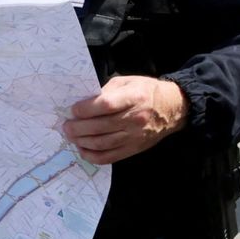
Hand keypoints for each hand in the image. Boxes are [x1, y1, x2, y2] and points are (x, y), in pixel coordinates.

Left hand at [64, 76, 187, 164]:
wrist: (173, 109)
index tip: (73, 110)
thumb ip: (107, 91)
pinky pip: (109, 157)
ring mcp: (135, 136)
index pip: (105, 105)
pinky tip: (83, 149)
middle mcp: (135, 119)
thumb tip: (85, 103)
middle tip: (66, 126)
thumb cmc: (147, 91)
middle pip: (100, 126)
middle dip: (77, 127)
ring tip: (71, 136)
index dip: (85, 109)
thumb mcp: (128, 82)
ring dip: (81, 141)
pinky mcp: (134, 149)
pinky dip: (92, 155)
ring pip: (102, 143)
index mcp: (134, 97)